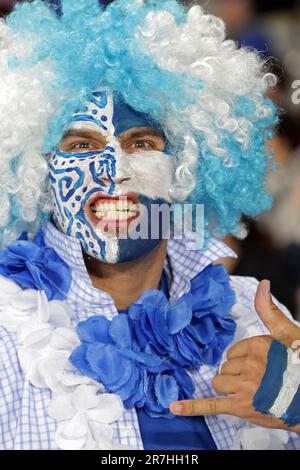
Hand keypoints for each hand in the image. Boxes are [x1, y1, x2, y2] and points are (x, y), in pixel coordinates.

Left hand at [169, 280, 299, 433]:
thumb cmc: (299, 365)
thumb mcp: (287, 333)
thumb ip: (269, 310)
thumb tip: (263, 284)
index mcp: (257, 345)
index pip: (233, 351)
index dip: (243, 360)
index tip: (259, 367)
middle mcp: (250, 364)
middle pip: (225, 367)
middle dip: (236, 374)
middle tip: (258, 382)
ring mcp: (244, 387)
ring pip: (218, 382)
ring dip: (229, 388)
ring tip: (251, 393)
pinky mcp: (240, 407)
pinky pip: (211, 405)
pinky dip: (192, 407)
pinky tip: (175, 407)